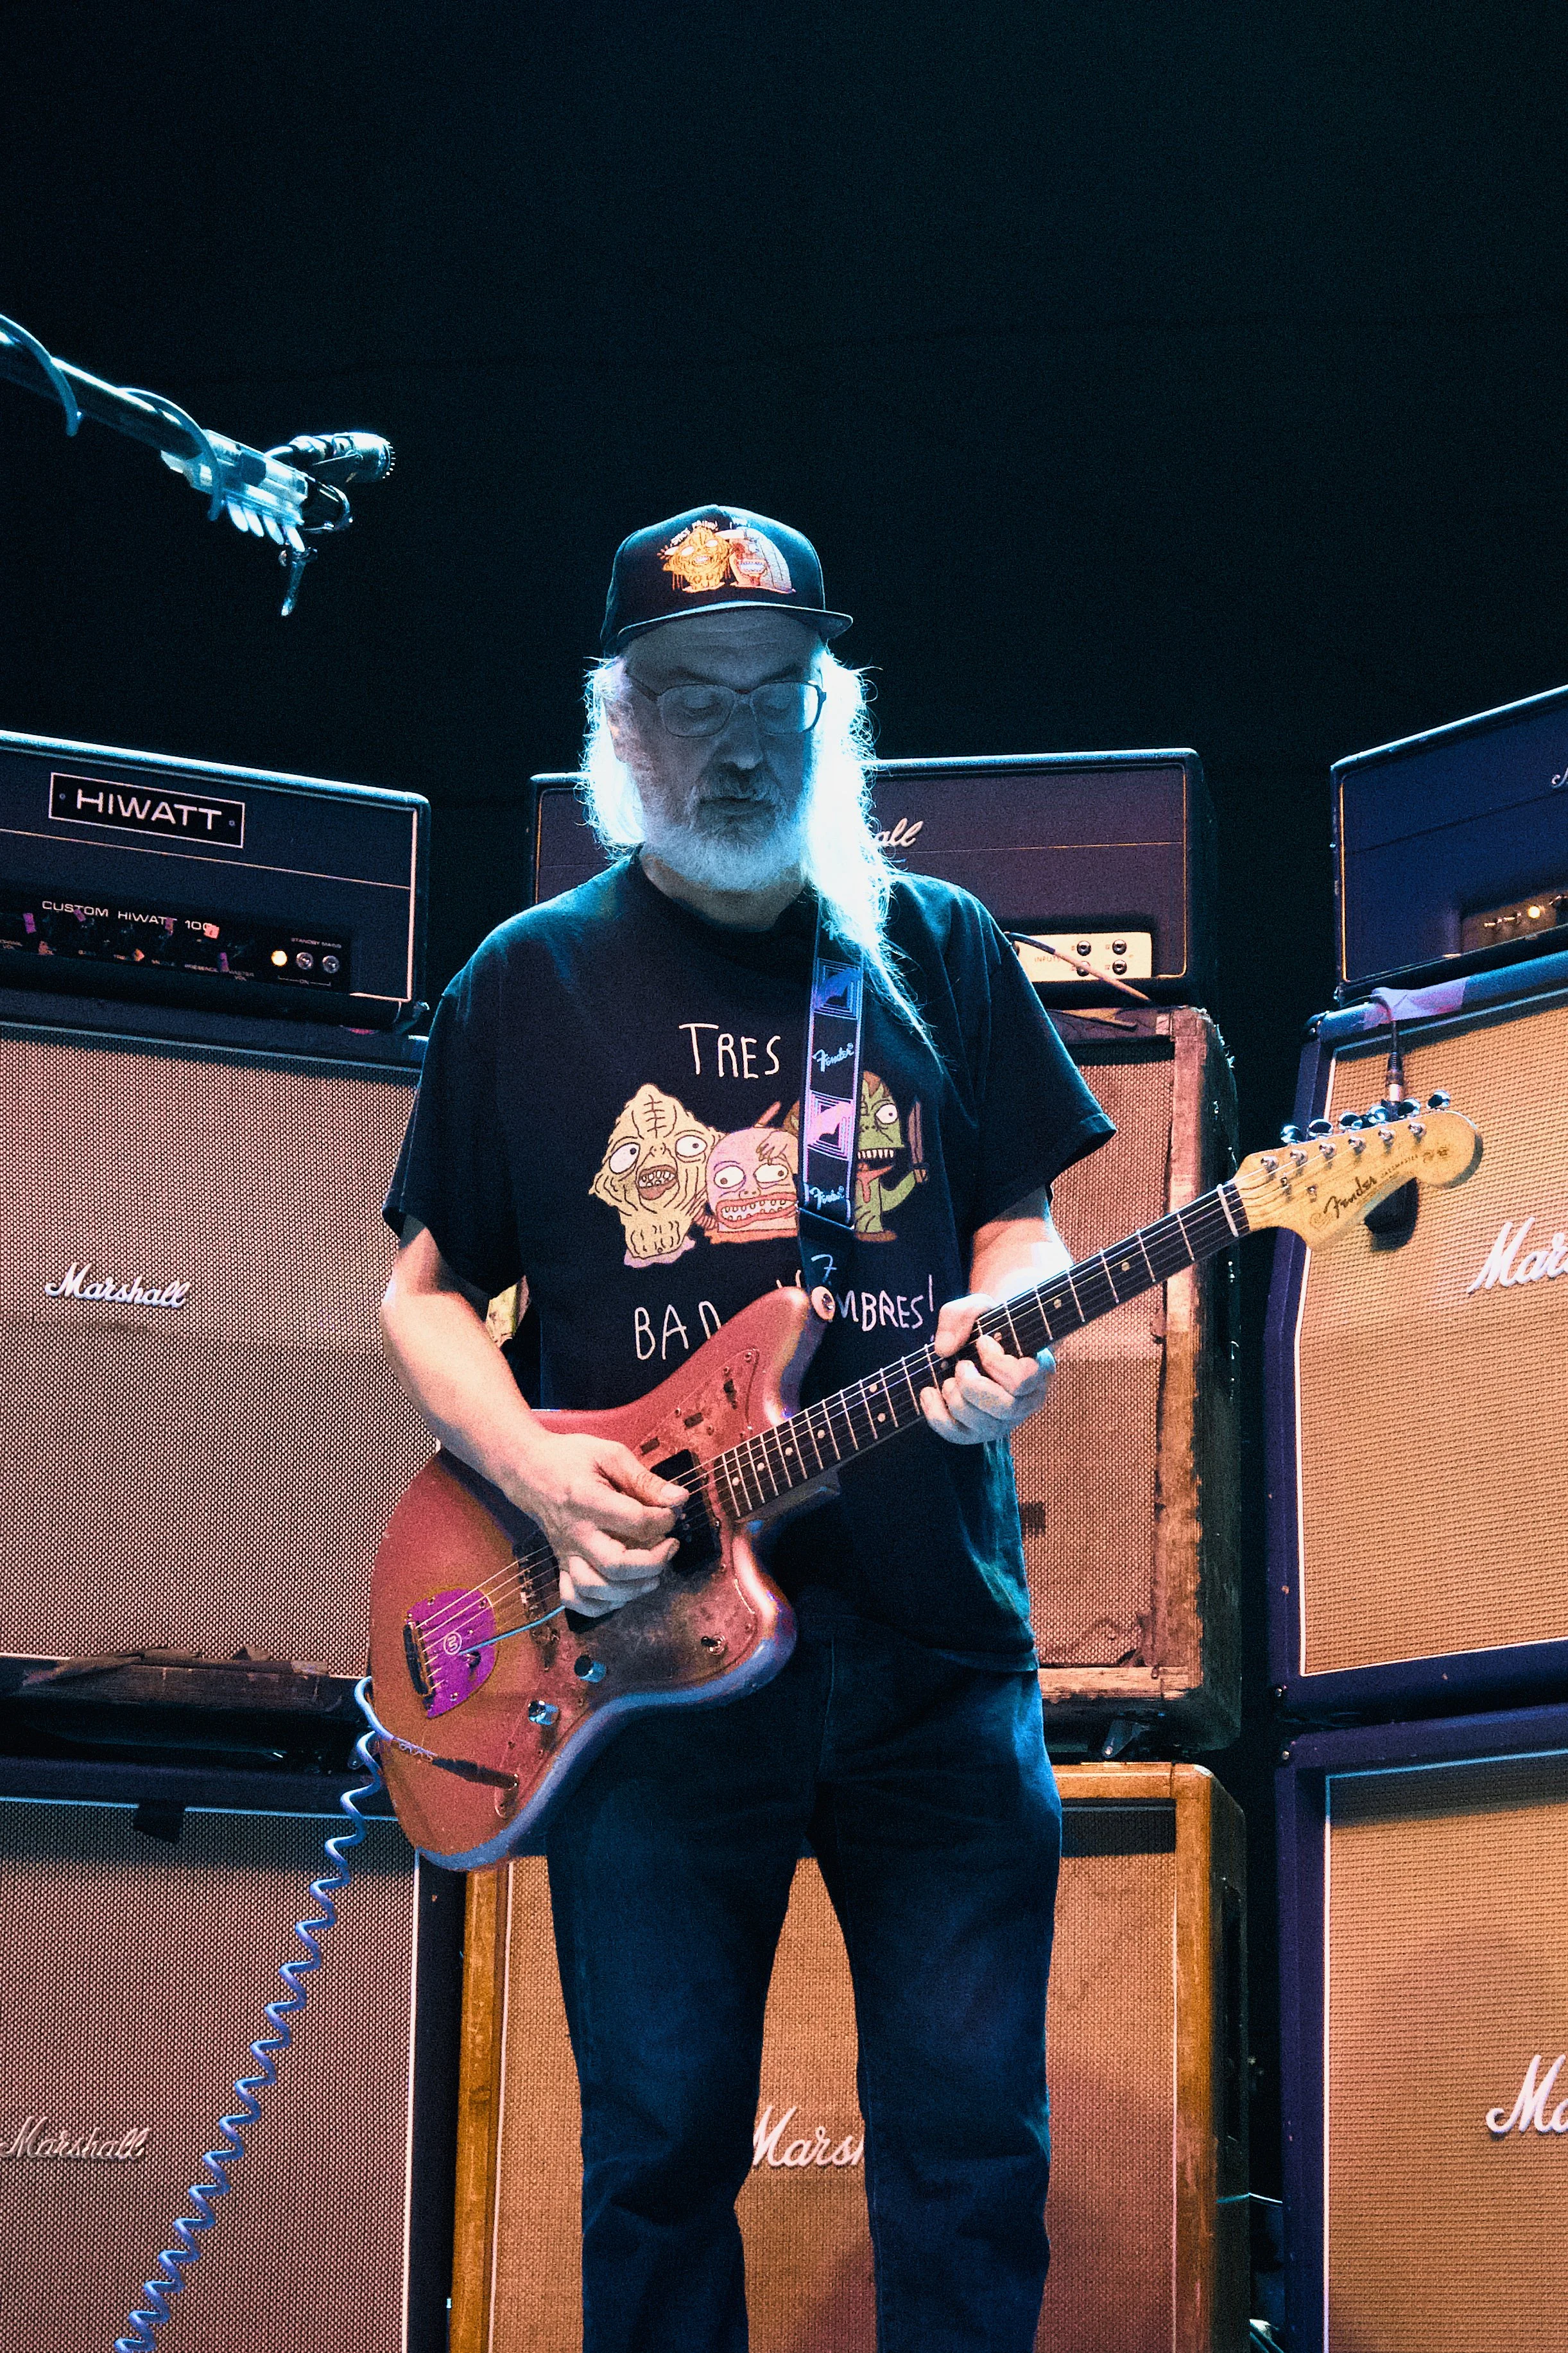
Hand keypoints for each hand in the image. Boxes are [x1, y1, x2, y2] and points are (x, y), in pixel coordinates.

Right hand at [507, 1430, 687, 1616]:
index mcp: (587, 1500)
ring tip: (654, 1575)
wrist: (527, 1469)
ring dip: (631, 1590)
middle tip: (671, 1545)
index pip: (635, 1521)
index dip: (664, 1519)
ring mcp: (565, 1554)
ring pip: (595, 1590)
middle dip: (653, 1562)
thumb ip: (644, 1479)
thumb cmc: (571, 1458)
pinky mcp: (561, 1564)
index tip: (673, 1510)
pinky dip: (600, 1606)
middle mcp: (575, 1533)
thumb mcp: (609, 1454)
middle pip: (615, 1566)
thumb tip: (679, 1500)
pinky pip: (574, 1600)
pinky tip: (623, 1592)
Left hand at [919, 1292, 1054, 1446]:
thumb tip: (944, 1350)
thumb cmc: (988, 1325)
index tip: (983, 1342)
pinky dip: (936, 1414)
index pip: (1022, 1379)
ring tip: (948, 1378)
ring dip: (955, 1397)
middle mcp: (1027, 1402)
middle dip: (972, 1386)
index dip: (995, 1362)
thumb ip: (962, 1315)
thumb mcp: (978, 1306)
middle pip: (1004, 1408)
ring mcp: (1004, 1421)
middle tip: (962, 1365)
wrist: (981, 1344)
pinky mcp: (978, 1433)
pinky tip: (928, 1392)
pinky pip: (958, 1436)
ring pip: (982, 1425)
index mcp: (1039, 1370)